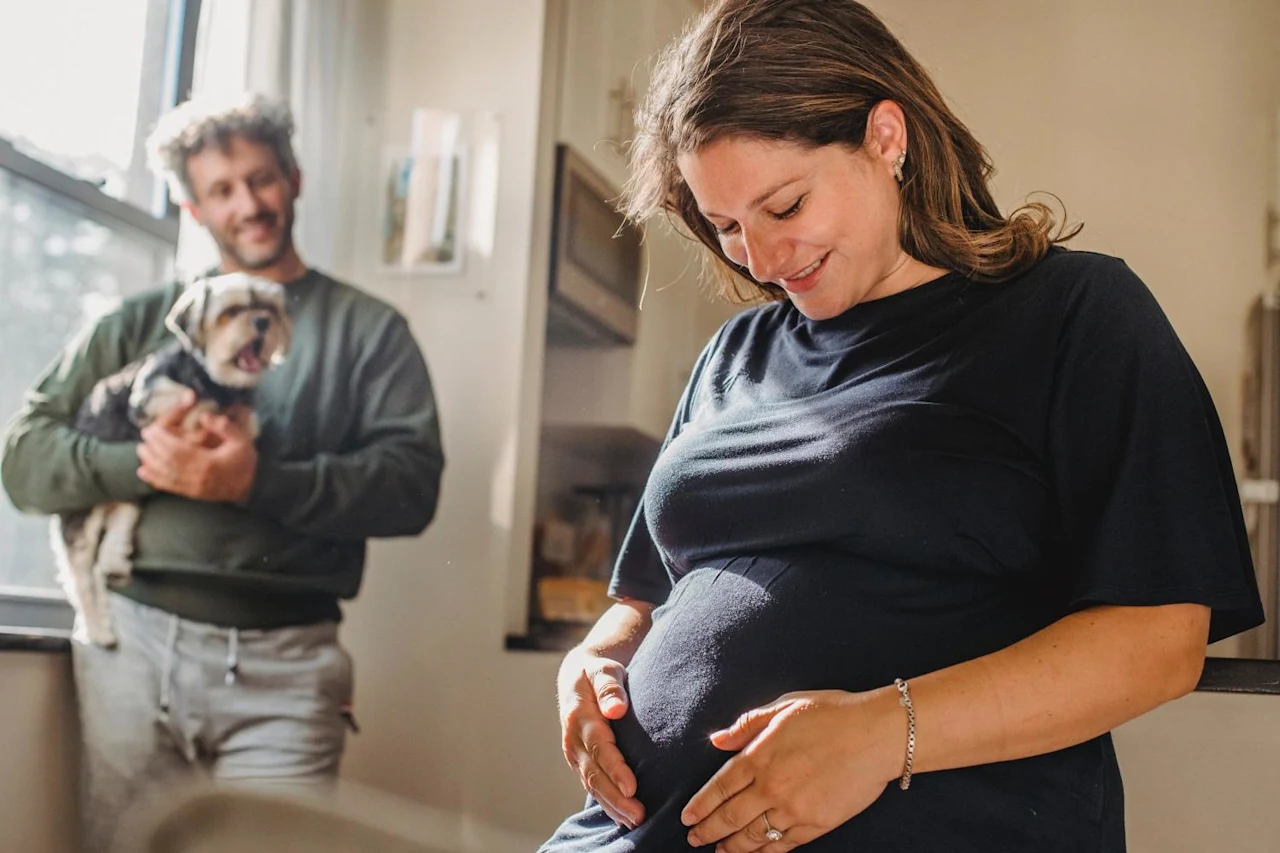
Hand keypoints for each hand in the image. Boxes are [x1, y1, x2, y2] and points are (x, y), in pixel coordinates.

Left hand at [137, 403, 257, 502]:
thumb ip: (224, 426)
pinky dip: (153, 479)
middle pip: (167, 461)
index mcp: (208, 462)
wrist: (251, 488)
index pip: (177, 450)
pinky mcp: (191, 494)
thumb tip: (204, 416)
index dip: (162, 440)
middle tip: (145, 435)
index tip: (152, 429)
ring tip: (142, 449)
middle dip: (153, 447)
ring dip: (150, 461)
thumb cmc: (245, 462)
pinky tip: (143, 472)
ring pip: (164, 474)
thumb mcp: (241, 440)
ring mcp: (193, 487)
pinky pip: (168, 487)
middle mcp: (197, 476)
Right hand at [557, 649, 644, 829]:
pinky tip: (622, 816)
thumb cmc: (596, 672)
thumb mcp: (603, 670)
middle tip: (639, 815)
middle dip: (615, 797)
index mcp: (579, 717)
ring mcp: (574, 753)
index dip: (615, 769)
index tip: (632, 787)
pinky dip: (606, 802)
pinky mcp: (580, 761)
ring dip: (612, 805)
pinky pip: (592, 785)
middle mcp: (573, 739)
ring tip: (635, 821)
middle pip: (594, 773)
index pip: (599, 747)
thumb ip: (610, 687)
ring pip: (591, 784)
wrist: (576, 677)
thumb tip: (616, 709)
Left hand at [682, 688, 903, 850]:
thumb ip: (748, 724)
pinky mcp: (816, 824)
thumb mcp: (784, 706)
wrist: (876, 735)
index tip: (687, 817)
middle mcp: (771, 786)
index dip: (701, 805)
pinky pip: (783, 845)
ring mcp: (794, 809)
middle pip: (730, 817)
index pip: (720, 787)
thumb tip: (718, 740)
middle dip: (708, 831)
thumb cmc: (832, 714)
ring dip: (732, 847)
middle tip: (694, 839)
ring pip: (753, 836)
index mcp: (760, 756)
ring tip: (719, 851)